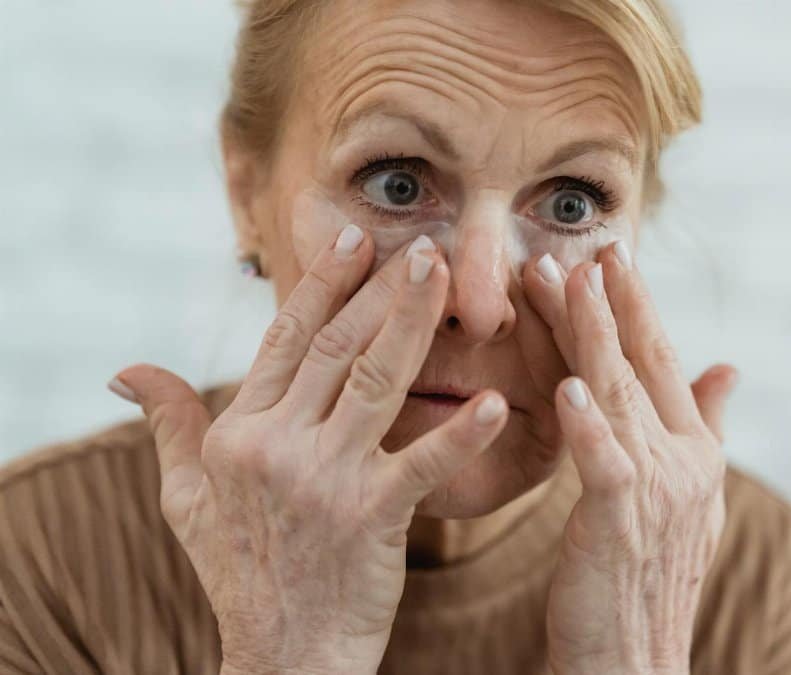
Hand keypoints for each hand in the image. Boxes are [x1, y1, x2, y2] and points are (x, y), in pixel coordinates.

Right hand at [110, 227, 508, 673]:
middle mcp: (278, 445)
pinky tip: (496, 404)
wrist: (283, 654)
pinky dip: (461, 434)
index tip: (353, 236)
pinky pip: (422, 463)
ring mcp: (325, 479)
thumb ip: (168, 426)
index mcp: (239, 432)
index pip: (285, 340)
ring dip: (414, 323)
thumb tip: (127, 371)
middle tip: (422, 242)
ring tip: (448, 276)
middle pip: (339, 347)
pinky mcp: (372, 517)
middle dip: (381, 289)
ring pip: (379, 380)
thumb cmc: (240, 573)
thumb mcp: (186, 498)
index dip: (321, 284)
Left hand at [522, 243, 737, 674]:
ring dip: (592, 335)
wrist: (637, 662)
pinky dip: (589, 423)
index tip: (613, 257)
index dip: (639, 308)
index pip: (664, 363)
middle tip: (590, 245)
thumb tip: (728, 366)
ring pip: (620, 395)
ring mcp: (656, 489)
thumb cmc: (650, 579)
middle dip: (615, 301)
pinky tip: (569, 386)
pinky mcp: (620, 522)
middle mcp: (683, 461)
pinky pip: (604, 462)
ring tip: (568, 282)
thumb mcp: (691, 498)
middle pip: (643, 366)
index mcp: (694, 451)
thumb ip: (705, 427)